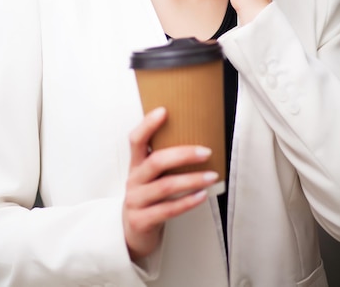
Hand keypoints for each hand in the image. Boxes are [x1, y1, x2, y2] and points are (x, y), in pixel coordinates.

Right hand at [123, 107, 217, 260]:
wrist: (131, 232)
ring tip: (212, 176)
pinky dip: (187, 202)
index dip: (148, 125)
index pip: (136, 140)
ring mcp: (135, 201)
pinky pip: (167, 210)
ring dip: (192, 180)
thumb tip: (199, 139)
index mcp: (135, 165)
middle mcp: (134, 180)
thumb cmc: (149, 198)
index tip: (164, 111)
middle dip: (183, 155)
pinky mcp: (141, 220)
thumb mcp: (150, 176)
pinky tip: (202, 196)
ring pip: (165, 186)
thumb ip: (164, 160)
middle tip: (206, 152)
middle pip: (156, 162)